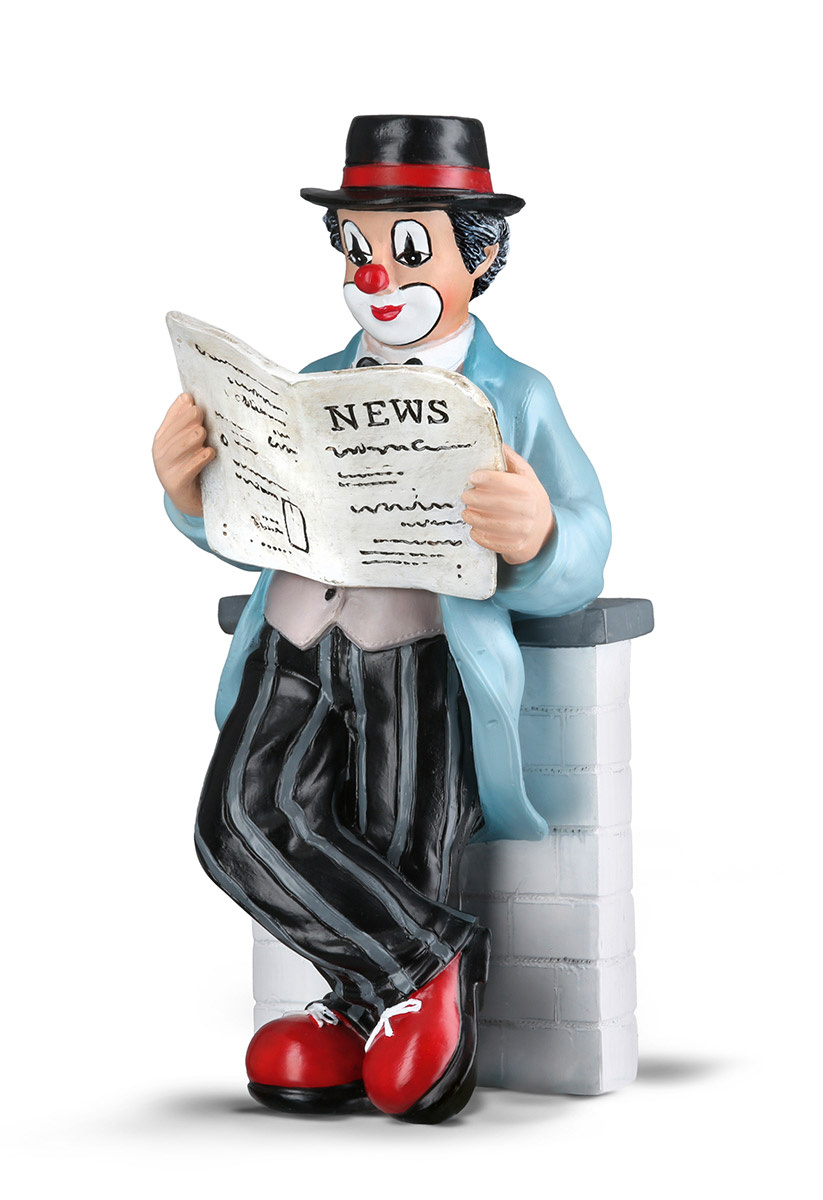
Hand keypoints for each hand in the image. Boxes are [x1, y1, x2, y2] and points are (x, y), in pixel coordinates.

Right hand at [152, 393, 215, 516]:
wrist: (190, 500)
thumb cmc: (192, 466)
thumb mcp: (188, 443)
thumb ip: (187, 423)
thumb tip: (187, 397)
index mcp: (164, 438)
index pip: (172, 418)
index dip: (183, 409)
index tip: (195, 401)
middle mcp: (161, 452)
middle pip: (174, 432)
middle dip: (187, 422)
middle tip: (201, 414)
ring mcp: (166, 469)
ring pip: (179, 449)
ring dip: (192, 439)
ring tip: (202, 432)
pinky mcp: (176, 484)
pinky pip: (187, 469)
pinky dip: (199, 459)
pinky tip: (210, 453)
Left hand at [461, 444, 554, 564]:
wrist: (544, 532)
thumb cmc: (529, 500)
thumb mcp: (526, 478)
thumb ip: (512, 461)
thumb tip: (497, 443)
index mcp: (530, 490)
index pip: (507, 483)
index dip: (488, 479)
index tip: (473, 477)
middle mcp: (530, 511)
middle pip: (499, 504)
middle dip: (477, 500)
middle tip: (465, 497)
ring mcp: (525, 531)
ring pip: (495, 525)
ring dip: (476, 518)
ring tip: (466, 513)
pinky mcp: (518, 548)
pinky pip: (495, 543)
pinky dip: (480, 536)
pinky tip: (474, 529)